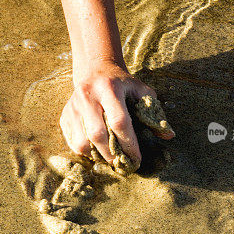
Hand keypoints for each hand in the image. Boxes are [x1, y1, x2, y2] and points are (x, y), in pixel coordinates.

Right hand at [59, 59, 173, 166]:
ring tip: (108, 157)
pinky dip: (85, 151)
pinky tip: (96, 150)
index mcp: (109, 88)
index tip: (137, 158)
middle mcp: (87, 96)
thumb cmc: (122, 84)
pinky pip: (72, 142)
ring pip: (81, 142)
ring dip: (97, 155)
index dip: (129, 144)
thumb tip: (168, 135)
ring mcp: (73, 106)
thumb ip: (155, 112)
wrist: (95, 70)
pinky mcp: (64, 115)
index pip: (119, 121)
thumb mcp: (141, 91)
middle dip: (112, 154)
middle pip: (97, 134)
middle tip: (122, 163)